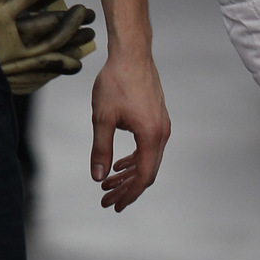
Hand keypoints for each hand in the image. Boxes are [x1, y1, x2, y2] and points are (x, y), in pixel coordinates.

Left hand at [91, 46, 170, 211]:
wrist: (132, 54)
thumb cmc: (117, 82)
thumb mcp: (102, 118)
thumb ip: (101, 150)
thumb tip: (98, 177)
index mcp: (150, 136)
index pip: (143, 176)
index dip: (129, 194)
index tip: (114, 205)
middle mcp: (161, 133)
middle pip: (147, 171)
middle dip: (127, 188)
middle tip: (107, 200)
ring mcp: (161, 125)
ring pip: (148, 159)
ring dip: (129, 174)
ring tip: (109, 184)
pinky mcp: (157, 118)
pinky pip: (148, 146)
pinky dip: (135, 159)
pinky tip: (120, 163)